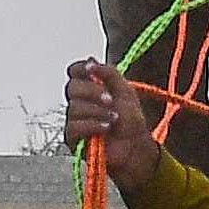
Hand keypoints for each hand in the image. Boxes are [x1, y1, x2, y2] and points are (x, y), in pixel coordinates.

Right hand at [64, 60, 159, 194]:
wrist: (135, 147)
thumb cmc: (130, 121)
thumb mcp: (125, 91)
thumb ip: (109, 73)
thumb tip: (91, 60)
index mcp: (91, 87)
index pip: (75, 72)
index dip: (80, 68)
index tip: (92, 69)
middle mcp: (80, 101)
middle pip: (72, 87)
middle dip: (92, 91)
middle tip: (110, 99)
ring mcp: (75, 120)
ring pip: (74, 108)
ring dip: (97, 111)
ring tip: (114, 118)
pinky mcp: (73, 138)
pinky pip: (74, 127)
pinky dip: (92, 125)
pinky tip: (106, 127)